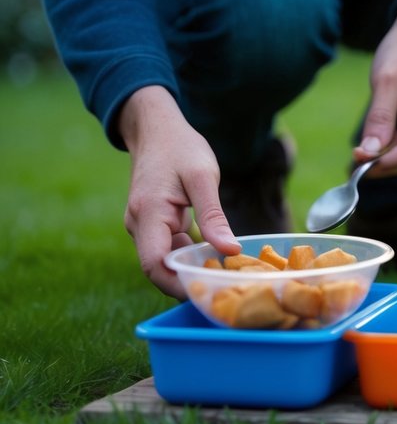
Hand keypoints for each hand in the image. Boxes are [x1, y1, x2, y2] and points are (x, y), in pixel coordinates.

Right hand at [118, 86, 239, 297]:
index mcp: (148, 214)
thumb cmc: (181, 148)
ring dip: (189, 271)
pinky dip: (188, 257)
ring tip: (225, 279)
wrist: (157, 129)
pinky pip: (168, 248)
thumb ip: (213, 216)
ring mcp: (143, 225)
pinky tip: (215, 260)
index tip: (208, 293)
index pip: (155, 264)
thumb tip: (230, 251)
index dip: (178, 284)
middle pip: (158, 268)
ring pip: (164, 260)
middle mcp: (138, 224)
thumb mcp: (203, 178)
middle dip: (186, 283)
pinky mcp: (153, 223)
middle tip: (223, 292)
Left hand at [355, 0, 396, 176]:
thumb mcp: (387, 80)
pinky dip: (389, 147)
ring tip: (356, 156)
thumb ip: (379, 117)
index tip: (359, 163)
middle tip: (351, 165)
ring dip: (385, 157)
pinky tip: (370, 146)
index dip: (389, 162)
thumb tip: (369, 152)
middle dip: (385, 164)